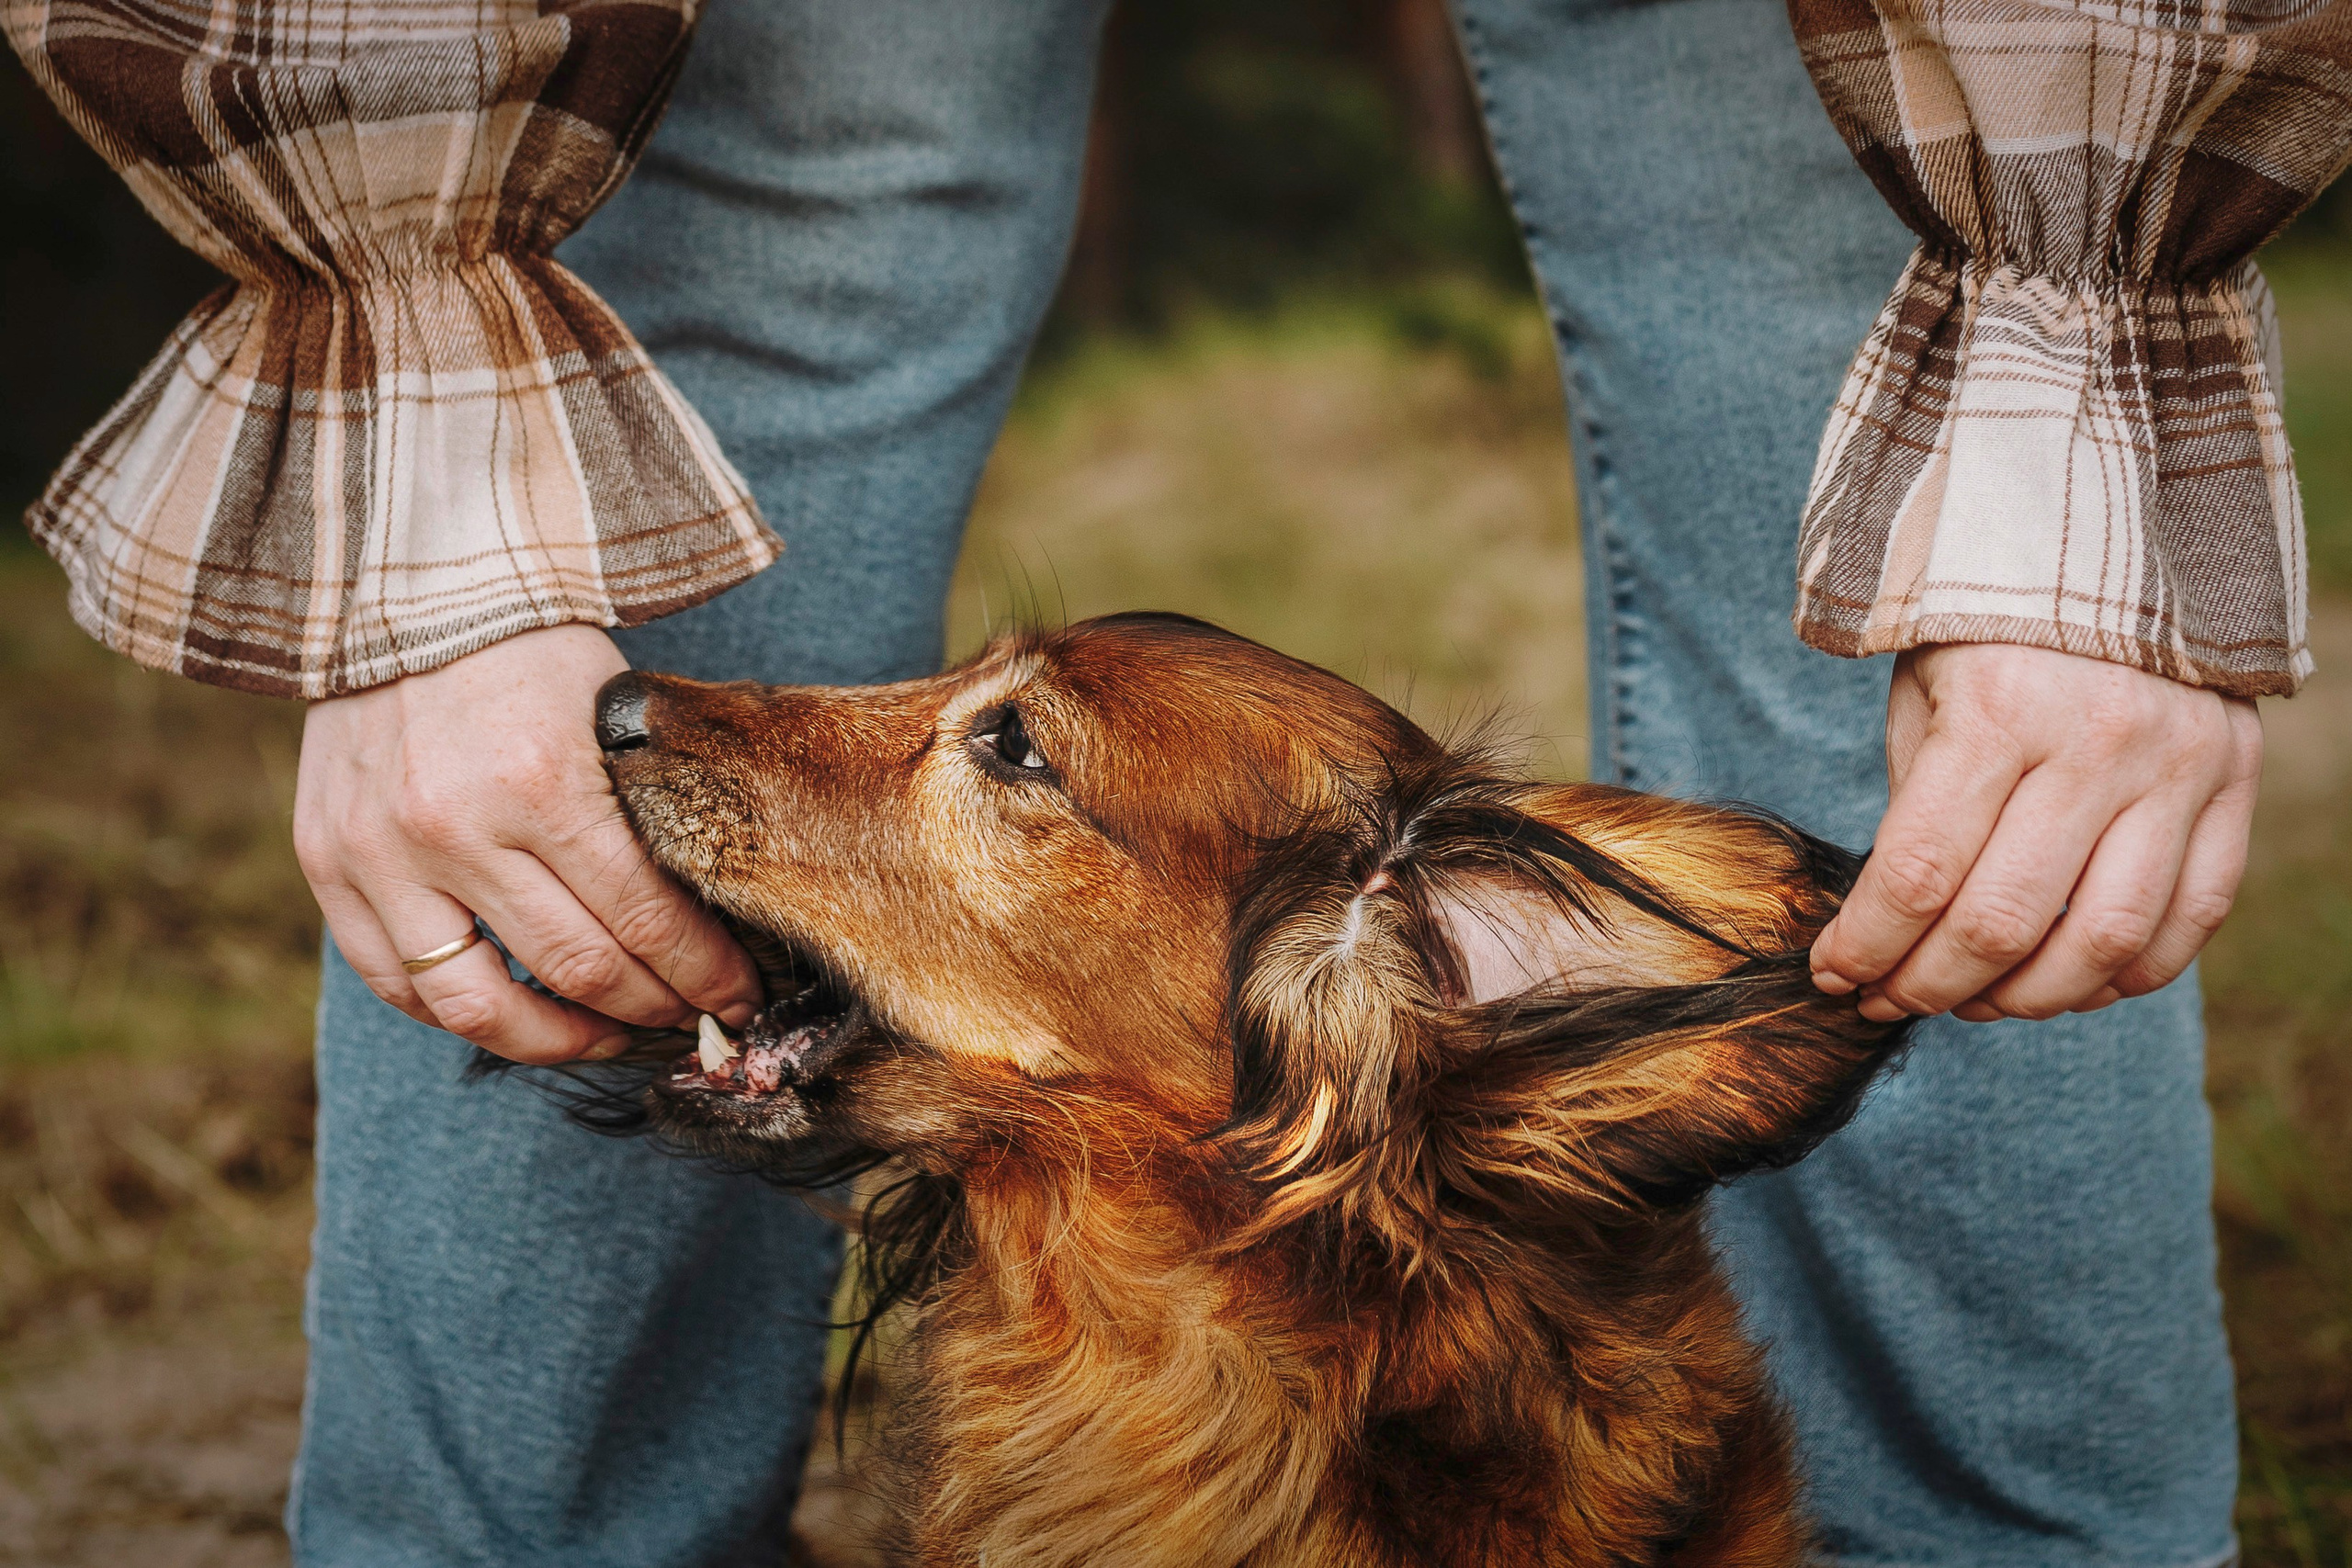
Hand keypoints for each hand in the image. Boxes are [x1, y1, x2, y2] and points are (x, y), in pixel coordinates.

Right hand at [294, 625, 761, 1063]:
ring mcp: (382, 855)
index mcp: (544, 783)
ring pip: (479, 1006)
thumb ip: (644, 814)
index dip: (704, 975)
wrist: (398, 591)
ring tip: (610, 1034)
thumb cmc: (528, 651)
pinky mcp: (327, 866)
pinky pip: (397, 984)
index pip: (646, 920)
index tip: (739, 998)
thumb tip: (707, 921)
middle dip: (657, 1007)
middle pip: (579, 970)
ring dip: (561, 1038)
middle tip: (695, 1019)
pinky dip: (462, 1015)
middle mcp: (457, 828)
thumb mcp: (609, 715)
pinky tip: (517, 1011)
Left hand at [1810, 642, 2260, 1023]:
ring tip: (1975, 1002)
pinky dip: (2126, 974)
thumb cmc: (1989, 632)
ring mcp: (2177, 767)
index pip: (1918, 873)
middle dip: (1928, 985)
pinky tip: (2069, 983)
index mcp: (1999, 710)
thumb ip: (1918, 808)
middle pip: (2002, 921)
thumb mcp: (1923, 695)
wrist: (2114, 548)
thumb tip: (1893, 929)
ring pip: (2101, 941)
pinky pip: (2190, 917)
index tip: (1834, 975)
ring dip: (2026, 999)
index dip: (1867, 945)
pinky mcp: (2235, 784)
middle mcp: (2096, 742)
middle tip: (1889, 1001)